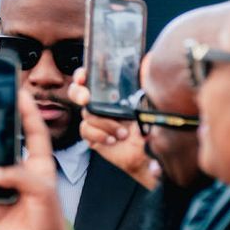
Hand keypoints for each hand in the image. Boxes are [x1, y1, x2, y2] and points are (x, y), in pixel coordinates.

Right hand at [69, 69, 155, 189]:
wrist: (147, 155)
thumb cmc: (150, 129)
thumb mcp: (149, 108)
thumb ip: (143, 94)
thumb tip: (145, 78)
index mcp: (114, 93)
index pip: (93, 78)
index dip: (83, 74)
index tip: (83, 77)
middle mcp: (101, 104)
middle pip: (78, 93)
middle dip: (79, 94)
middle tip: (86, 99)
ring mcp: (95, 120)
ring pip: (86, 115)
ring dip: (104, 124)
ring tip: (122, 134)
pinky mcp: (91, 135)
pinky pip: (86, 131)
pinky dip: (99, 135)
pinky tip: (112, 140)